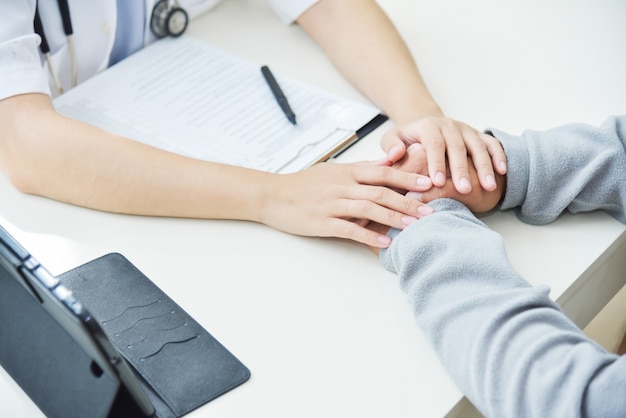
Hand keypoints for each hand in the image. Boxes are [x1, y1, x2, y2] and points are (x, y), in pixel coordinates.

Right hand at [259, 161, 434, 248]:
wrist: (272, 195)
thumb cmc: (303, 184)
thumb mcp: (333, 170)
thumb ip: (360, 169)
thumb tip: (387, 164)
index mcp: (347, 172)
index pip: (383, 173)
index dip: (407, 179)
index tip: (429, 184)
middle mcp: (342, 186)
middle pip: (380, 191)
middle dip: (408, 201)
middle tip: (430, 210)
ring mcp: (331, 204)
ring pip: (368, 209)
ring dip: (393, 217)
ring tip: (413, 226)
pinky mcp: (322, 222)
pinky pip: (349, 229)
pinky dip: (368, 236)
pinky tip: (384, 242)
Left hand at [381, 116, 506, 193]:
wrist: (426, 125)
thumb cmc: (408, 139)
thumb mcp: (393, 138)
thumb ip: (390, 146)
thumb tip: (395, 155)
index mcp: (429, 126)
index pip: (434, 144)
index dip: (436, 162)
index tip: (438, 182)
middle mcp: (449, 126)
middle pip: (458, 147)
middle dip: (462, 169)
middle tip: (464, 189)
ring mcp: (466, 130)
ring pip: (478, 146)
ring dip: (485, 166)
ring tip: (489, 186)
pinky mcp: (478, 135)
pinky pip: (491, 143)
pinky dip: (499, 156)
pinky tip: (502, 171)